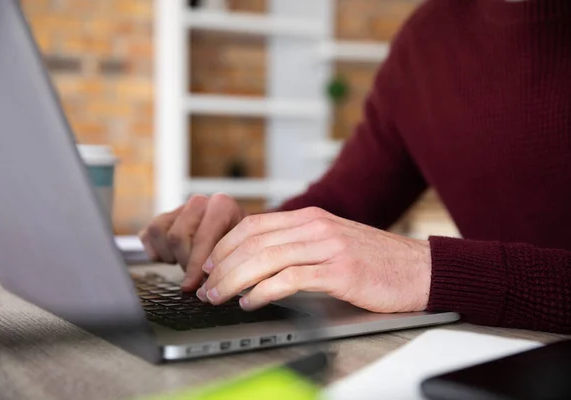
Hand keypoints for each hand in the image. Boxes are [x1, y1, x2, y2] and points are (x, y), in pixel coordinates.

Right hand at [139, 194, 244, 290]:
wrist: (234, 233)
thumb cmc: (237, 244)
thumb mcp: (239, 250)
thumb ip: (223, 262)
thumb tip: (206, 285)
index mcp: (221, 205)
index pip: (201, 238)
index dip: (195, 266)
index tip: (192, 285)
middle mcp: (199, 202)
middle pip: (177, 237)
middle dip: (183, 263)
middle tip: (194, 276)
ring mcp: (180, 208)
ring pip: (159, 233)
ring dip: (170, 255)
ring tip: (185, 262)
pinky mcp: (164, 218)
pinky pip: (148, 235)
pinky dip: (156, 251)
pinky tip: (173, 256)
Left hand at [197, 207, 430, 312]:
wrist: (420, 269)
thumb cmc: (374, 261)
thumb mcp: (332, 243)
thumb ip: (298, 246)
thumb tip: (257, 263)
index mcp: (311, 218)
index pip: (253, 225)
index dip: (224, 245)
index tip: (209, 266)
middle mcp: (316, 227)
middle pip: (252, 240)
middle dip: (221, 265)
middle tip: (206, 286)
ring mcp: (328, 247)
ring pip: (265, 258)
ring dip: (234, 279)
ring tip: (218, 296)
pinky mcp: (340, 271)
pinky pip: (290, 279)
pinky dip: (263, 291)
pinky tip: (250, 302)